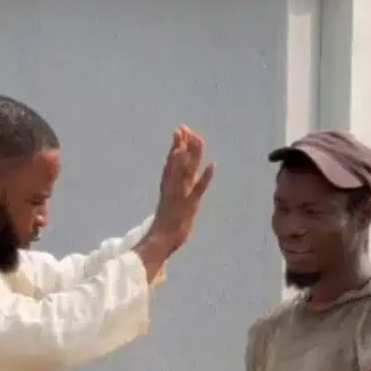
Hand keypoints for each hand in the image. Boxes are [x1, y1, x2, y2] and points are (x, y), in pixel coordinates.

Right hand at [135, 126, 214, 278]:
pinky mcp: (188, 206)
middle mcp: (172, 188)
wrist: (158, 243)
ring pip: (186, 171)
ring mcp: (180, 196)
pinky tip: (212, 165)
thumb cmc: (164, 227)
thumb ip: (170, 193)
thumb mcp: (167, 206)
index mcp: (167, 187)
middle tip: (185, 127)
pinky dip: (205, 178)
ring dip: (191, 154)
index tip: (179, 131)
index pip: (172, 161)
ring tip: (196, 138)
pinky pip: (197, 190)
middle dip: (183, 143)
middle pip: (178, 162)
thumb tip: (169, 189)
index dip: (176, 145)